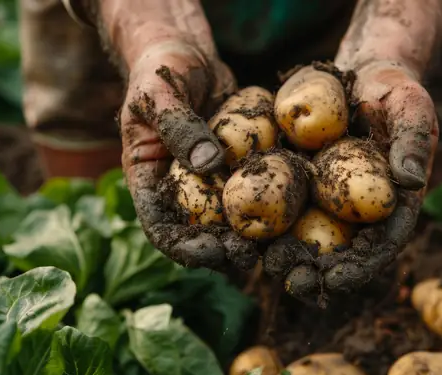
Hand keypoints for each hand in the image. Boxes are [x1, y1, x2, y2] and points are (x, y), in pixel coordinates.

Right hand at [120, 41, 257, 271]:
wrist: (187, 51)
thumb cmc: (161, 68)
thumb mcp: (159, 93)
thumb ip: (178, 127)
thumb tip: (208, 165)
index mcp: (149, 180)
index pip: (161, 227)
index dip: (185, 247)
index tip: (213, 251)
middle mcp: (179, 188)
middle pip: (198, 232)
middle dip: (223, 249)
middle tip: (250, 255)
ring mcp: (209, 180)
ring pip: (228, 218)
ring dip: (250, 235)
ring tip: (273, 245)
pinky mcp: (236, 166)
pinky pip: (252, 188)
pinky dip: (269, 202)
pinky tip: (292, 211)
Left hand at [264, 61, 436, 304]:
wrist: (360, 72)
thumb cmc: (393, 90)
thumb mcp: (411, 107)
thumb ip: (414, 142)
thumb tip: (411, 181)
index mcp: (390, 204)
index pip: (380, 244)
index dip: (359, 266)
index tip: (335, 279)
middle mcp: (358, 209)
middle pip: (339, 250)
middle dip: (316, 270)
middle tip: (292, 280)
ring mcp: (327, 197)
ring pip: (306, 233)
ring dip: (285, 253)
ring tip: (263, 263)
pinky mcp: (300, 180)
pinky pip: (281, 202)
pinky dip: (264, 219)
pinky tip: (242, 231)